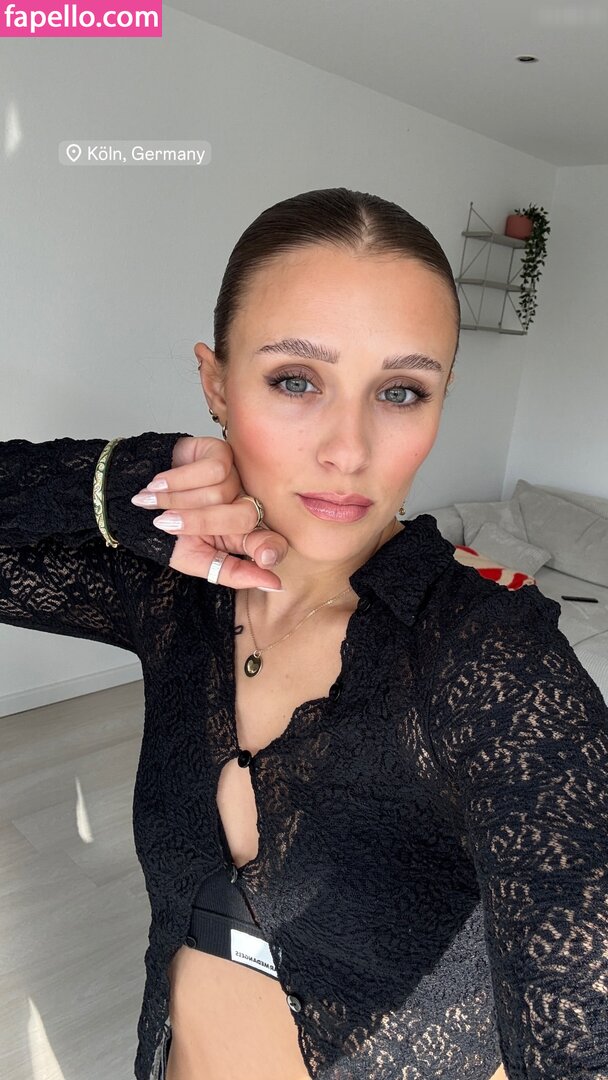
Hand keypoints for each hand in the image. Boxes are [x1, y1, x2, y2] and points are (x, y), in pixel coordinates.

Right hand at [131, 436, 287, 588]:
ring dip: (179, 499)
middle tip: (167, 523)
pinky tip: (159, 484)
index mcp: (243, 535)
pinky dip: (181, 479)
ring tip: (153, 502)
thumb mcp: (196, 560)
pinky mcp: (221, 452)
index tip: (264, 559)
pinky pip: (214, 469)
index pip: (271, 542)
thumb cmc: (168, 533)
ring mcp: (236, 477)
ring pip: (222, 492)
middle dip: (201, 522)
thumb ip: (232, 573)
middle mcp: (244, 504)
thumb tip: (275, 584)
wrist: (136, 503)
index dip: (269, 549)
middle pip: (244, 516)